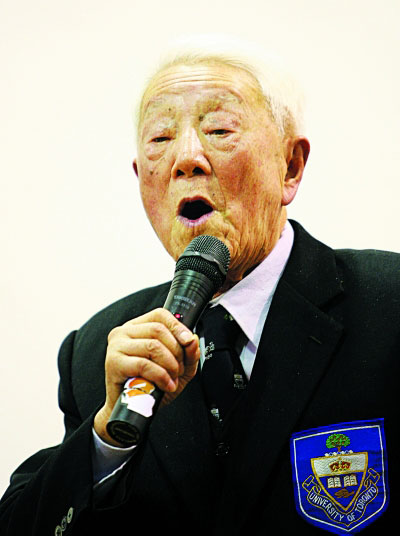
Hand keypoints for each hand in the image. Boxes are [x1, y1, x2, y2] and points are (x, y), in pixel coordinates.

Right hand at [94, 308, 199, 445]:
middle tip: (179, 369)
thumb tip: (193, 340)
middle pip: (158, 330)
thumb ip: (188, 353)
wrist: (130, 409)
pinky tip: (166, 385)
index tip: (188, 340)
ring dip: (170, 365)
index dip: (177, 326)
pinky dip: (160, 376)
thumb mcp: (176, 368)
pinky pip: (144, 364)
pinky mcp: (114, 363)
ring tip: (172, 378)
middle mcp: (124, 332)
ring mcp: (117, 346)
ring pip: (153, 346)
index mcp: (137, 328)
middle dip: (176, 351)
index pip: (159, 315)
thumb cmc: (149, 386)